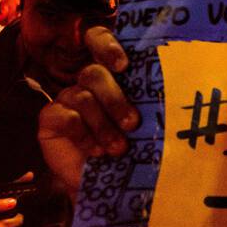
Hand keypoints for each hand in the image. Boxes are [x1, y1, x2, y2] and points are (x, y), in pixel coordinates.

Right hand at [37, 26, 139, 190]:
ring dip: (103, 126)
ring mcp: (66, 98)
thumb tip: (176, 87)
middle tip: (132, 124)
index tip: (123, 65)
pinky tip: (96, 151)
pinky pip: (66, 117)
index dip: (107, 46)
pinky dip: (84, 136)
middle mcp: (86, 83)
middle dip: (115, 99)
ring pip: (83, 97)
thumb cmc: (131, 150)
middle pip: (94, 73)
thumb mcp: (146, 124)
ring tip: (117, 149)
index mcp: (111, 75)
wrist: (107, 185)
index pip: (100, 41)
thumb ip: (151, 102)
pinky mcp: (50, 118)